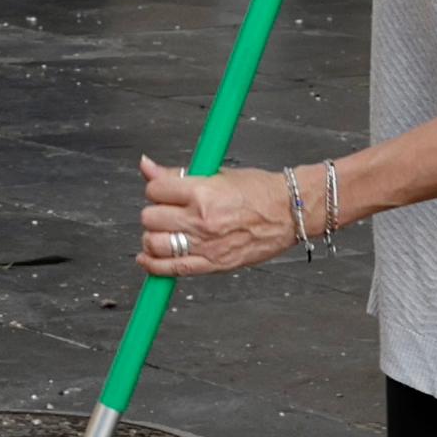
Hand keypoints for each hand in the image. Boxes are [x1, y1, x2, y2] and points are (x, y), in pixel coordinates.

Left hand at [136, 157, 307, 279]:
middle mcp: (201, 220)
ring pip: (155, 244)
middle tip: (168, 211)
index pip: (155, 190)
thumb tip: (148, 167)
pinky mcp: (212, 264)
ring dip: (153, 237)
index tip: (163, 191)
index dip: (156, 189)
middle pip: (150, 218)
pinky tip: (148, 259)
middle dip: (155, 212)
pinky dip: (153, 265)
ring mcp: (205, 245)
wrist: (289, 213)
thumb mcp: (218, 173)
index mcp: (202, 193)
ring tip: (162, 233)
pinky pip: (171, 269)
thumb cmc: (260, 192)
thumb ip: (178, 174)